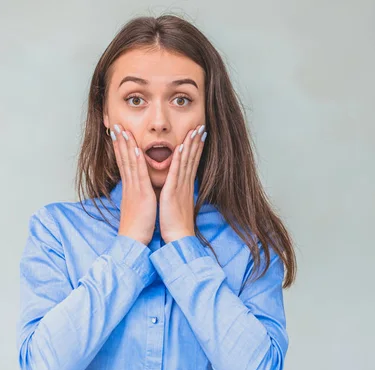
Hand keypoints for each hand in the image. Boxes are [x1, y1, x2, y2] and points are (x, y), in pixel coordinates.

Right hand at [110, 123, 156, 245]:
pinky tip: (135, 149)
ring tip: (122, 129)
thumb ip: (137, 194)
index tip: (118, 133)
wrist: (134, 241)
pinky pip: (138, 175)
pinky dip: (136, 161)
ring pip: (129, 162)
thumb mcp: (137, 206)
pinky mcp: (141, 195)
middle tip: (115, 124)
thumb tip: (139, 188)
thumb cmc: (138, 226)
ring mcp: (134, 189)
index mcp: (130, 188)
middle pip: (123, 158)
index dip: (120, 147)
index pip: (124, 162)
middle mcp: (130, 185)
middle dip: (119, 140)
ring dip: (126, 144)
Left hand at [159, 124, 206, 243]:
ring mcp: (180, 187)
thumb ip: (178, 193)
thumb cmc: (176, 225)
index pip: (192, 163)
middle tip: (201, 126)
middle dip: (197, 141)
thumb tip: (177, 188)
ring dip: (191, 144)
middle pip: (193, 158)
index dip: (196, 148)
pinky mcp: (173, 192)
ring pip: (186, 161)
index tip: (199, 135)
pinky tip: (182, 146)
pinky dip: (180, 159)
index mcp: (185, 187)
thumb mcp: (177, 205)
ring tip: (195, 129)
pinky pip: (177, 172)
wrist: (179, 239)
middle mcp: (185, 184)